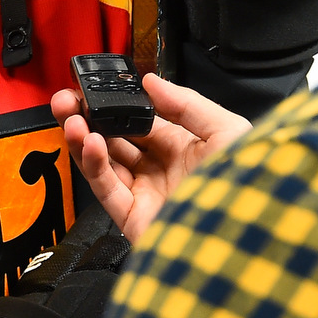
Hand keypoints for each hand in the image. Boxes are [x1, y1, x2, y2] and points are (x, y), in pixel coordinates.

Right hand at [50, 73, 250, 241]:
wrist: (245, 234)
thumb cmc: (248, 187)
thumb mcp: (226, 131)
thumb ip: (187, 104)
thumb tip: (152, 83)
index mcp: (183, 149)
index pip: (139, 122)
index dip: (116, 106)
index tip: (96, 90)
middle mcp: (161, 171)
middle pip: (114, 141)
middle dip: (88, 119)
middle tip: (69, 101)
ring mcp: (146, 195)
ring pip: (102, 164)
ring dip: (82, 138)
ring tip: (71, 118)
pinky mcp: (133, 218)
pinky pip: (106, 188)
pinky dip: (93, 164)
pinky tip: (89, 142)